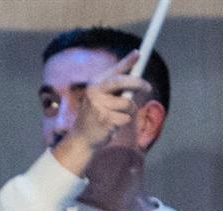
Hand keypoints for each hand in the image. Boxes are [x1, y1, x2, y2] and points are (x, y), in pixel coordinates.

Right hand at [52, 52, 151, 174]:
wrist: (81, 139)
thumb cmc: (96, 115)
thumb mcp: (102, 97)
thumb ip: (117, 86)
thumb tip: (136, 75)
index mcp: (94, 85)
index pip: (114, 71)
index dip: (127, 61)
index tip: (139, 53)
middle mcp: (94, 93)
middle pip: (123, 82)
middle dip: (139, 84)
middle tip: (149, 88)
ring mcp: (99, 106)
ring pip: (128, 103)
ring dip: (130, 111)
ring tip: (118, 116)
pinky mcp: (105, 119)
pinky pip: (126, 117)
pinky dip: (124, 122)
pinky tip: (113, 125)